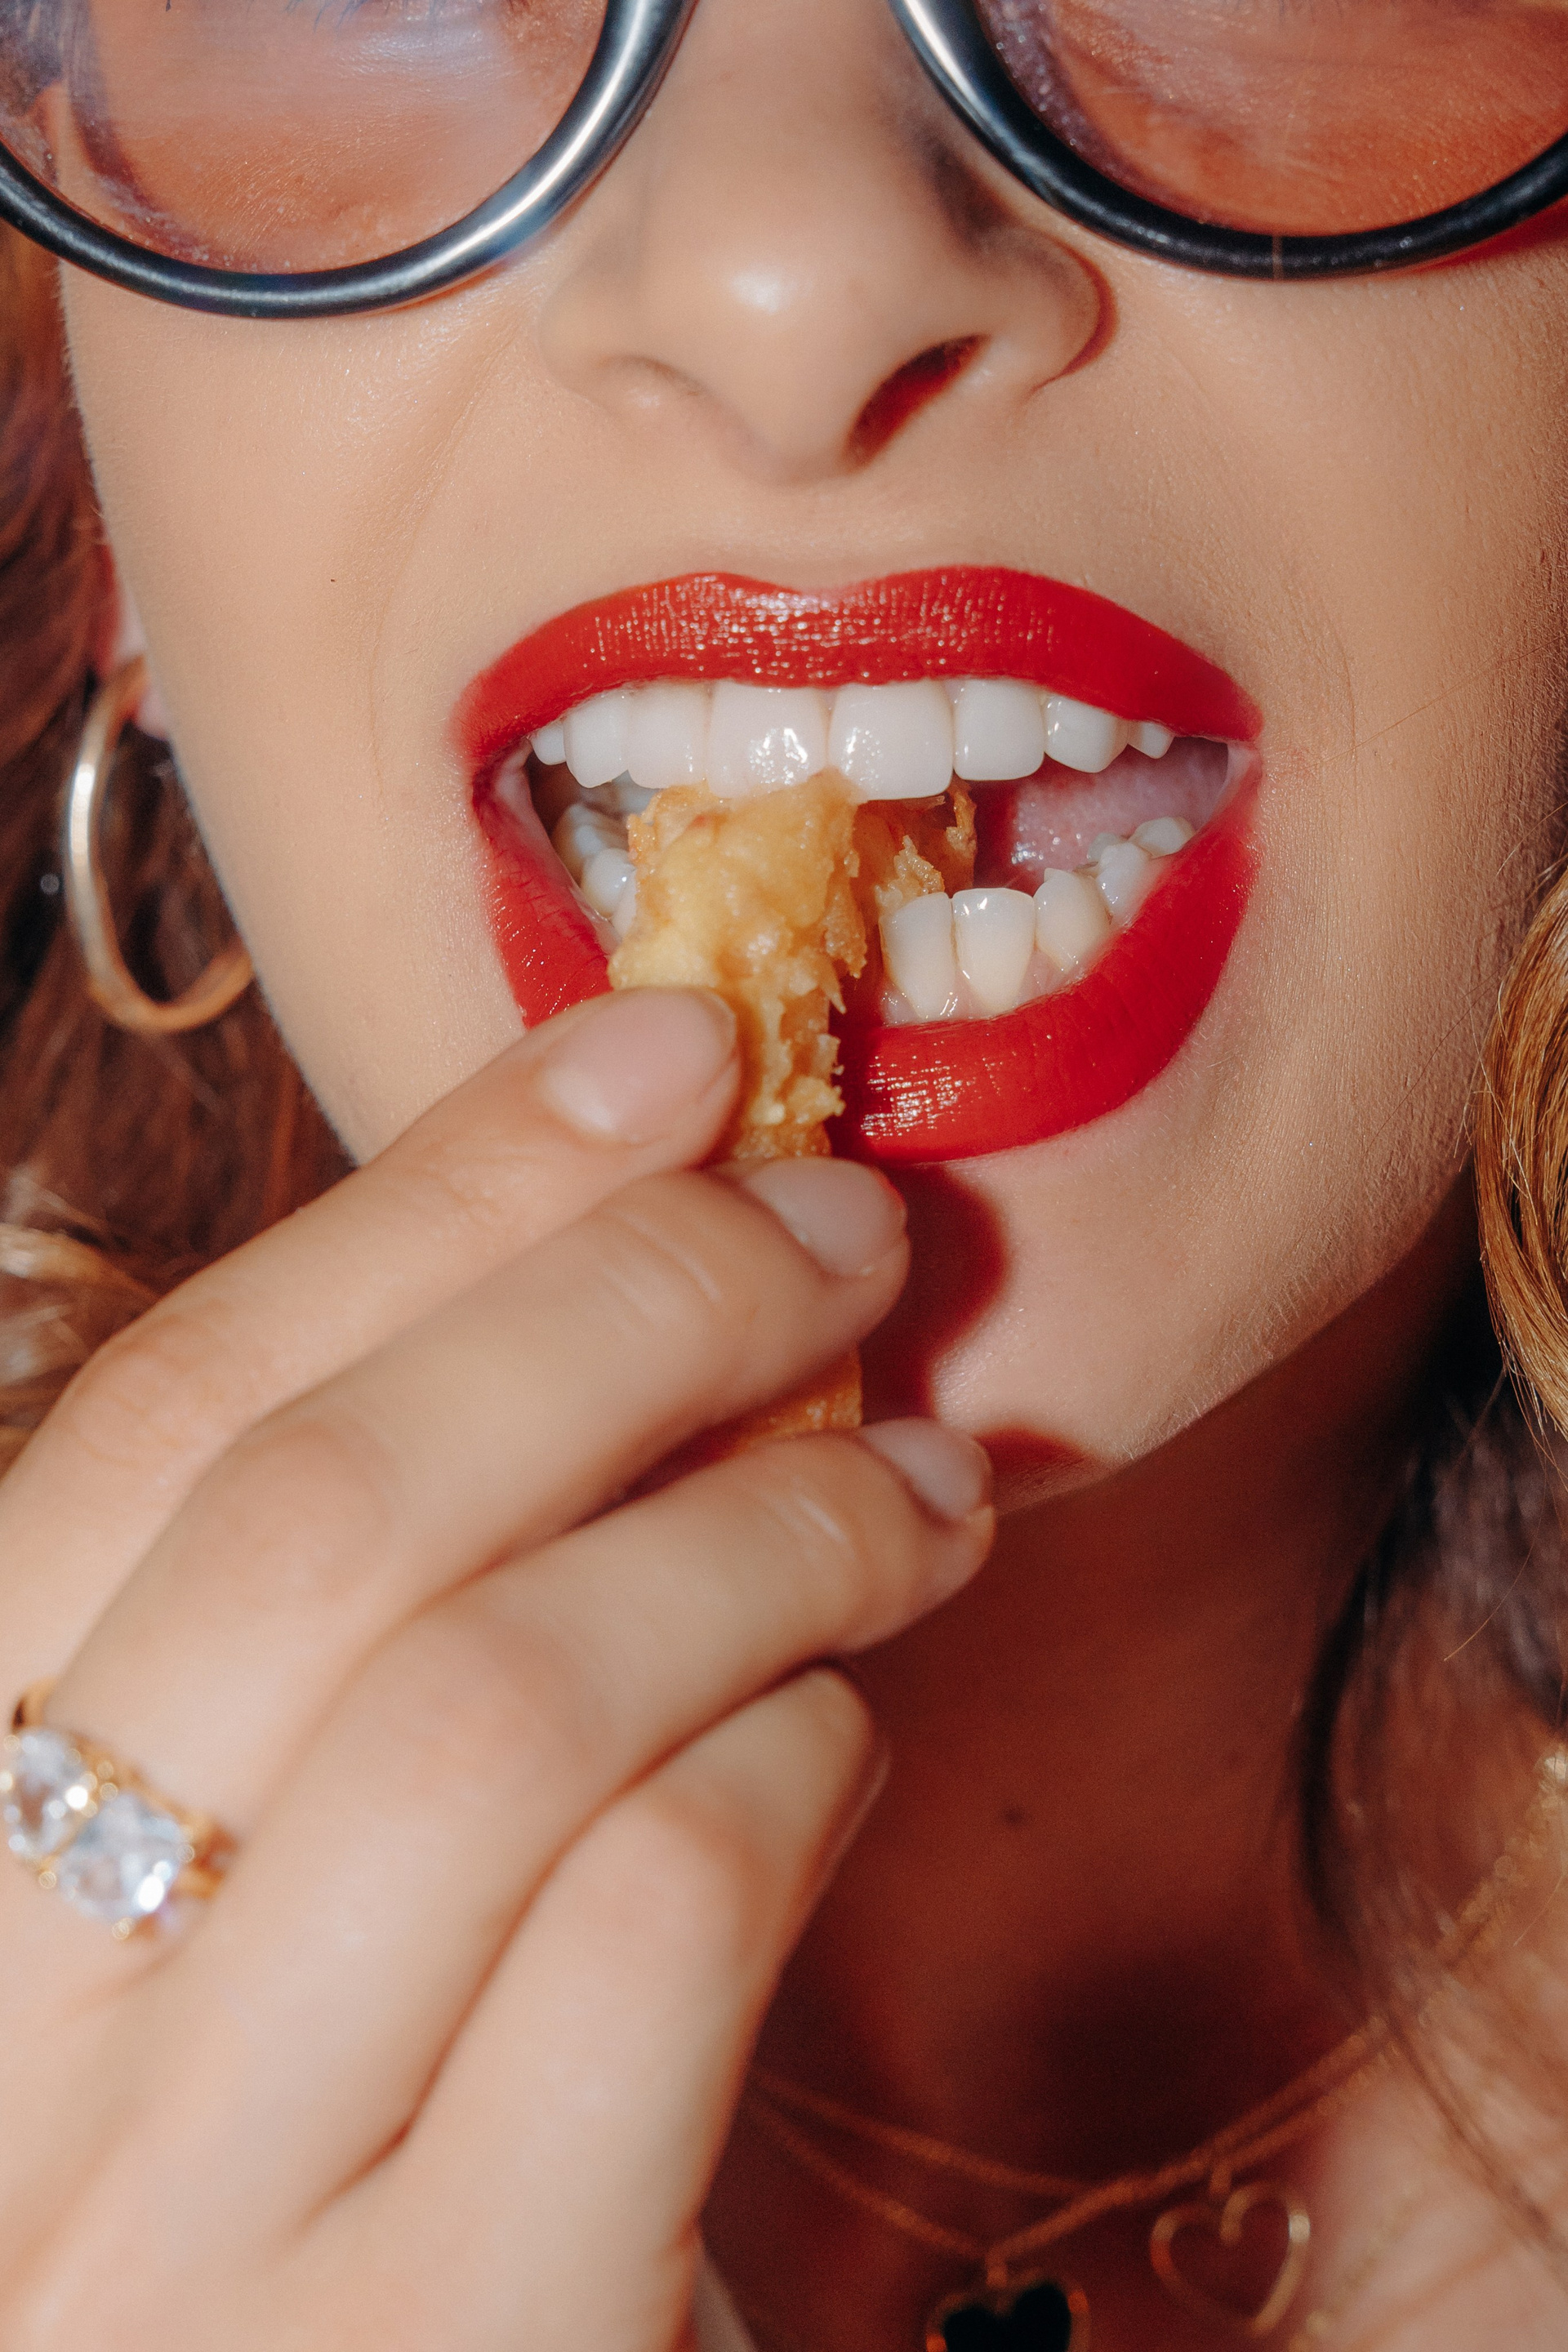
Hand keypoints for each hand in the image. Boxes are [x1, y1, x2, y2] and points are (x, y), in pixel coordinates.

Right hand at [0, 987, 991, 2350]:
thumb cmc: (343, 2189)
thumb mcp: (232, 1919)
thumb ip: (318, 1660)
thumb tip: (556, 1289)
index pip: (159, 1429)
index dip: (430, 1196)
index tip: (657, 1050)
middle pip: (324, 1520)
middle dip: (629, 1300)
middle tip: (839, 1227)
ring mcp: (187, 2238)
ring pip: (501, 1692)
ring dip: (764, 1519)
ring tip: (924, 1487)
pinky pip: (650, 1920)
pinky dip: (791, 1758)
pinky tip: (844, 1737)